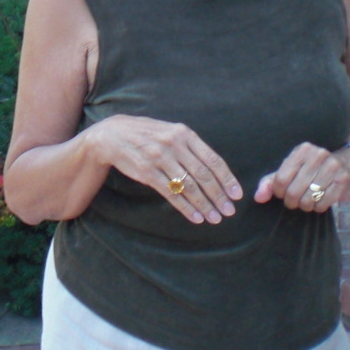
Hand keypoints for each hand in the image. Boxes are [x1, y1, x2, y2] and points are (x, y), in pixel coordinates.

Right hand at [86, 115, 242, 223]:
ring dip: (204, 204)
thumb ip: (191, 146)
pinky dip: (185, 207)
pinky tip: (195, 217)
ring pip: (188, 186)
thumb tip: (216, 168)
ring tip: (214, 217)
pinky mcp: (147, 173)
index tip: (236, 194)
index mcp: (185, 133)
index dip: (227, 178)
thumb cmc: (147, 134)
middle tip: (229, 211)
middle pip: (203, 175)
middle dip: (219, 195)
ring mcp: (160, 158)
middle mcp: (174, 144)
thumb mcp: (171, 131)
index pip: (213, 159)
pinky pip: (171, 193)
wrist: (113, 135)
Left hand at [254, 142, 349, 212]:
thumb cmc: (313, 169)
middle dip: (292, 202)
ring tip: (309, 199)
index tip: (283, 193)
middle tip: (296, 200)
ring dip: (306, 205)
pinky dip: (319, 207)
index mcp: (302, 150)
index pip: (280, 179)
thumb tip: (258, 198)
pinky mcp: (344, 180)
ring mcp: (333, 167)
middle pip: (293, 192)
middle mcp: (318, 155)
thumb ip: (271, 182)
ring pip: (308, 199)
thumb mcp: (291, 169)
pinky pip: (323, 204)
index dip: (279, 193)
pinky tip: (321, 200)